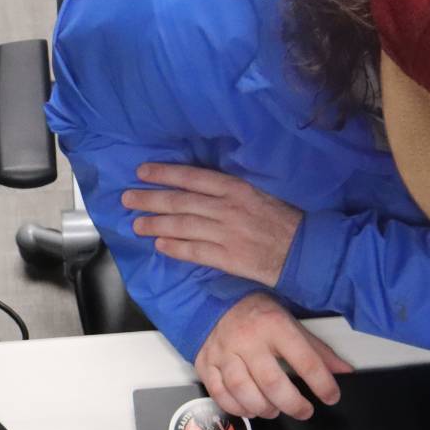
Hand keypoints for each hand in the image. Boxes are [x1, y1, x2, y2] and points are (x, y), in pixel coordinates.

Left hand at [124, 163, 302, 287]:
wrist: (303, 251)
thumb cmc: (281, 220)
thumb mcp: (256, 193)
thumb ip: (227, 191)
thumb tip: (196, 187)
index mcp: (235, 189)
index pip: (192, 177)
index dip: (165, 173)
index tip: (142, 171)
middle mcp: (227, 208)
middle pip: (180, 201)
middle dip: (150, 199)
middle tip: (127, 198)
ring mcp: (226, 234)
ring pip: (182, 226)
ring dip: (155, 224)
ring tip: (136, 224)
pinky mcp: (227, 258)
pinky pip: (194, 252)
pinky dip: (174, 248)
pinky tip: (159, 245)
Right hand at [196, 293, 353, 420]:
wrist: (214, 299)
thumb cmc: (258, 314)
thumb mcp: (291, 323)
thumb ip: (317, 350)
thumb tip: (344, 371)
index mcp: (274, 325)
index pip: (304, 360)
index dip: (322, 383)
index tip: (331, 396)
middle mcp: (247, 338)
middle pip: (272, 383)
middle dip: (293, 404)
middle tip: (304, 411)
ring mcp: (223, 351)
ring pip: (243, 390)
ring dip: (263, 408)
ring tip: (275, 410)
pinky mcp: (205, 362)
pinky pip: (218, 392)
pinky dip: (236, 407)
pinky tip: (250, 409)